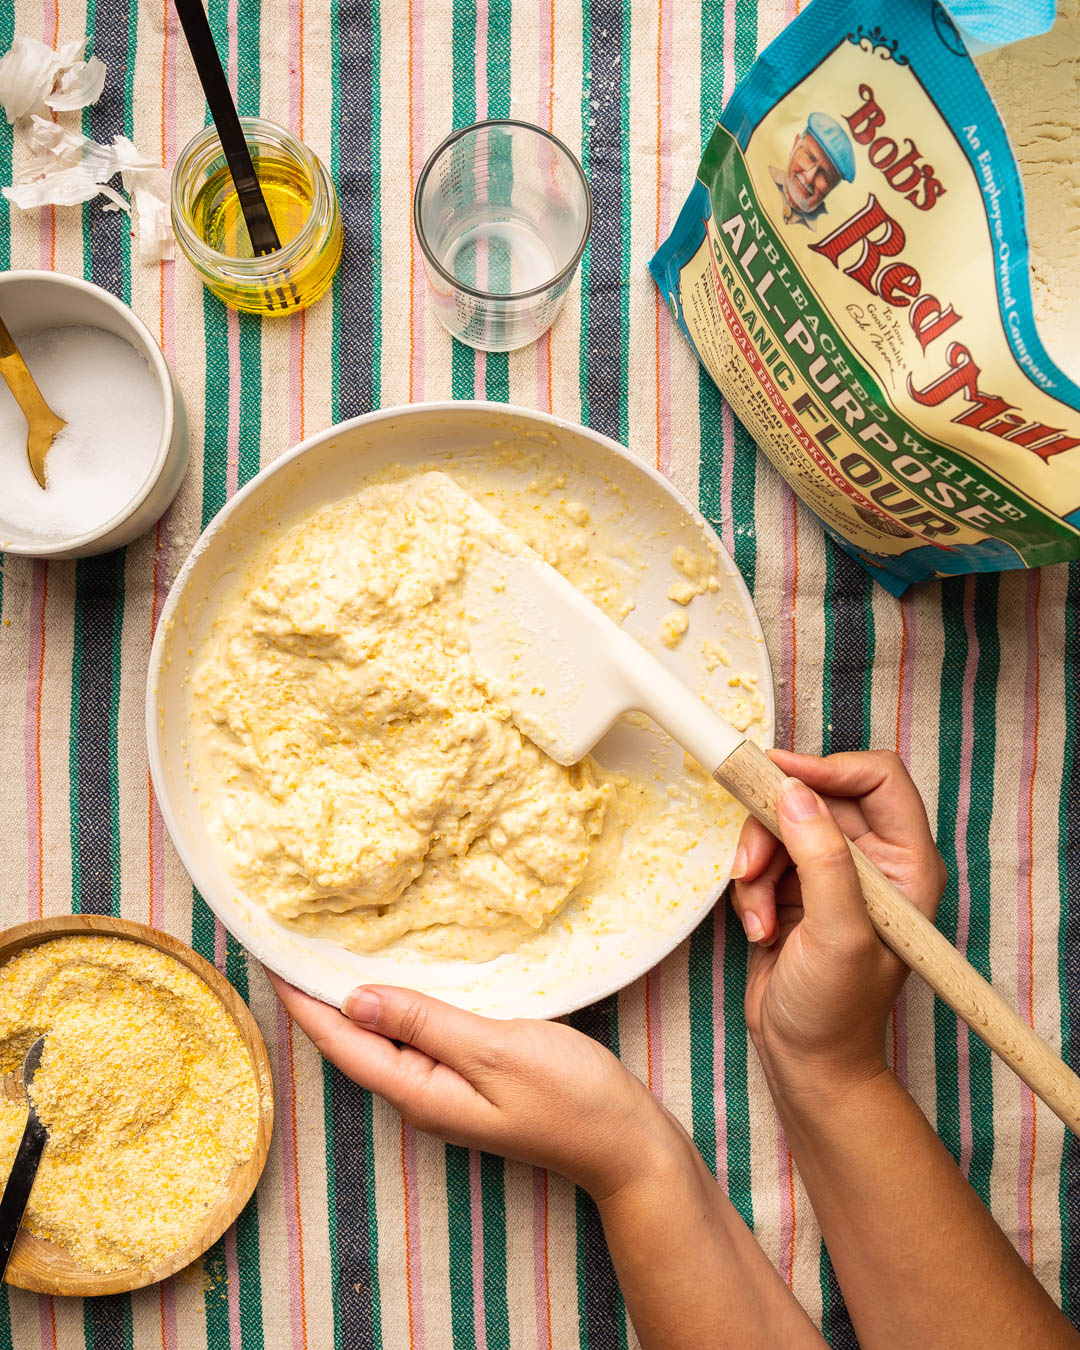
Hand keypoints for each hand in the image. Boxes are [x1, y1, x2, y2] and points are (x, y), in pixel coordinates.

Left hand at [268, 974, 681, 1199]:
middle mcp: (421, 1094)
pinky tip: (403, 977)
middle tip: (294, 940)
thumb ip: (424, 1023)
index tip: (269, 957)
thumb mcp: (493, 1050)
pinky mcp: (471, 1077)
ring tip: (332, 950)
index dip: (302, 1001)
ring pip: (386, 1037)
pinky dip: (400, 1003)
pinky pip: (418, 1036)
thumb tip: (354, 1000)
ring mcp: (446, 1089)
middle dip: (320, 995)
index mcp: (419, 1091)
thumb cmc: (568, 1095)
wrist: (624, 1142)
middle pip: (355, 1041)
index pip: (342, 1041)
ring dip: (358, 996)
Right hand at [728, 748, 945, 1096]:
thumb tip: (794, 794)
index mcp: (906, 862)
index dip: (827, 769)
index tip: (779, 777)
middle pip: (815, 796)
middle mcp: (874, 860)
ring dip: (757, 865)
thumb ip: (822, 860)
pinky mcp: (796, 887)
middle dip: (775, 829)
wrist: (806, 1061)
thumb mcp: (837, 935)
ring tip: (758, 915)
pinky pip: (761, 856)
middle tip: (751, 864)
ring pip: (780, 824)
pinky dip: (750, 887)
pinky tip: (757, 928)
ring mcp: (832, 872)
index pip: (876, 778)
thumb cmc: (838, 1012)